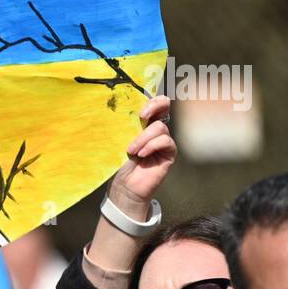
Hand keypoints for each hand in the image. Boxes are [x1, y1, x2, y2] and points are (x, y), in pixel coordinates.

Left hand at [108, 95, 175, 216]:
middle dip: (153, 108)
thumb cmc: (118, 164)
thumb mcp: (118, 140)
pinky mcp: (169, 154)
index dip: (153, 100)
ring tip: (131, 150)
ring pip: (160, 128)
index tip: (140, 107)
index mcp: (143, 123)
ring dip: (144, 138)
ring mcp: (163, 141)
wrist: (124, 187)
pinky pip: (166, 142)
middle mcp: (156, 130)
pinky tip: (140, 155)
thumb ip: (124, 125)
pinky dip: (152, 146)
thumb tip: (118, 108)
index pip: (155, 103)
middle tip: (141, 117)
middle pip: (164, 107)